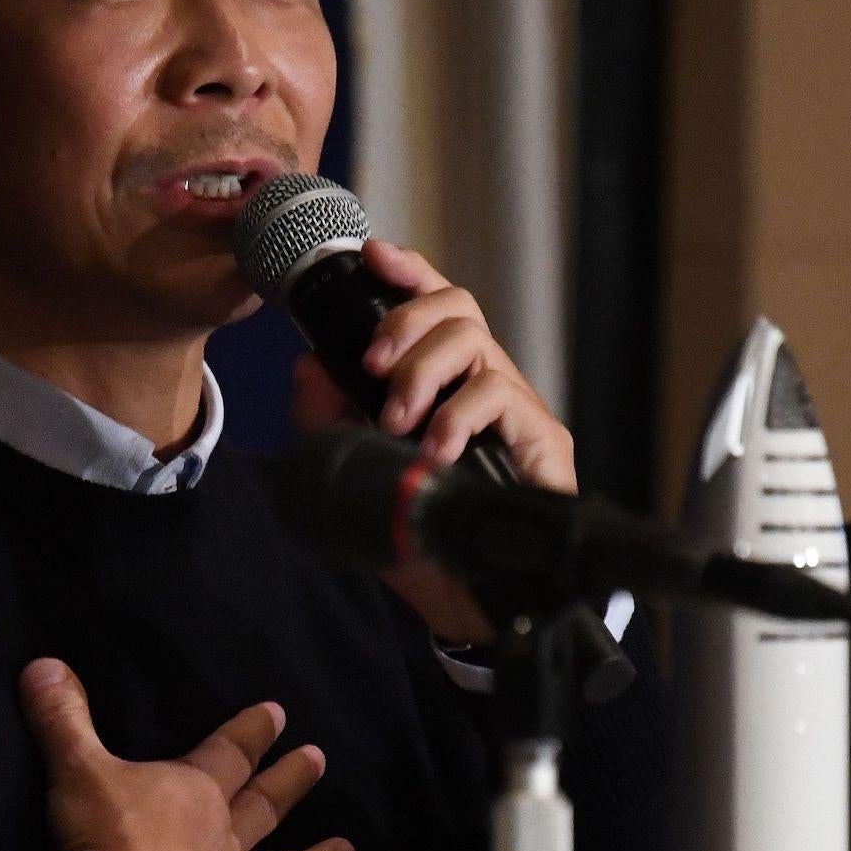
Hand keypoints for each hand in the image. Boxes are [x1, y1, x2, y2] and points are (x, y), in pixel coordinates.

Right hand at [18, 658, 355, 850]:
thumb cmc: (104, 841)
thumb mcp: (76, 770)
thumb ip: (63, 720)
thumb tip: (42, 663)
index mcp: (194, 793)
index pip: (229, 753)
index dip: (252, 732)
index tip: (280, 714)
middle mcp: (224, 842)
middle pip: (264, 805)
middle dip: (291, 780)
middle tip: (322, 759)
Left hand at [289, 239, 575, 643]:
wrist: (455, 594)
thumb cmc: (409, 522)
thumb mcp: (349, 462)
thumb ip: (323, 412)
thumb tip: (307, 363)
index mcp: (440, 377)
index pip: (432, 304)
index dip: (408, 271)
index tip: (373, 256)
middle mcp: (481, 381)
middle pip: (457, 306)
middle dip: (406, 322)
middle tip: (372, 366)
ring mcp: (514, 408)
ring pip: (476, 341)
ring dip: (424, 371)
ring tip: (398, 420)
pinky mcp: (543, 440)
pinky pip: (502, 396)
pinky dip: (459, 416)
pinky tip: (435, 447)